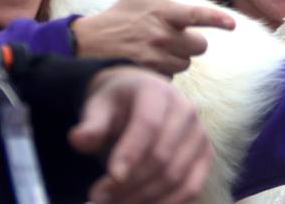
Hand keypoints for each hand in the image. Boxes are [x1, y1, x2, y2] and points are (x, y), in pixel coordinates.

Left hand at [68, 66, 212, 203]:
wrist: (142, 98)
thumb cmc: (117, 105)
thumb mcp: (98, 107)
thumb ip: (91, 124)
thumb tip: (79, 138)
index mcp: (157, 91)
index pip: (148, 124)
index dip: (130, 154)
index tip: (109, 179)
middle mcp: (186, 109)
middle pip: (162, 155)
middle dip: (129, 184)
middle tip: (98, 198)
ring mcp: (199, 132)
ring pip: (176, 175)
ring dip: (143, 198)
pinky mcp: (206, 153)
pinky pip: (192, 187)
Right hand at [72, 0, 234, 74]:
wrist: (88, 43)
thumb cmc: (122, 15)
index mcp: (164, 12)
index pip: (195, 16)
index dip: (216, 19)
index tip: (232, 24)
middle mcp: (161, 34)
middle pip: (200, 46)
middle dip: (190, 43)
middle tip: (172, 37)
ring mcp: (154, 56)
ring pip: (186, 63)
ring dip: (177, 58)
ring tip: (157, 49)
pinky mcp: (148, 74)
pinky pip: (172, 77)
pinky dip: (165, 72)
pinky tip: (150, 62)